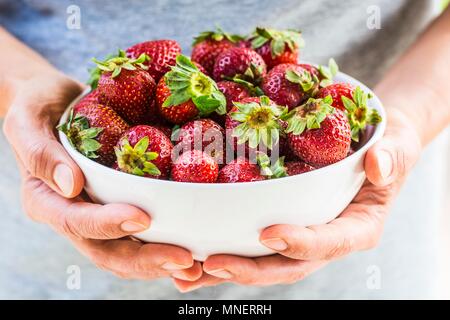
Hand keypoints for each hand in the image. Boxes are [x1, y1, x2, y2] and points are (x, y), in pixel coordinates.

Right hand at [3, 72, 201, 280]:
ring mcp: (97, 214)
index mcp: (46, 200)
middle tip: (183, 260)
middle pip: (107, 251)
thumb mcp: (27, 119)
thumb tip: (71, 185)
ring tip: (193, 264)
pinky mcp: (116, 206)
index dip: (108, 225)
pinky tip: (191, 246)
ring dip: (158, 261)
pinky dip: (163, 243)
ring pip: (126, 251)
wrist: (54, 104)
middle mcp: (73, 215)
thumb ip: (40, 152)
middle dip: (145, 259)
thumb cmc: (37, 106)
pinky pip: (139, 233)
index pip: (76, 222)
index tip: (142, 219)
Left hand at [174, 109, 421, 291]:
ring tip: (186, 271)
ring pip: (262, 262)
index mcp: (356, 228)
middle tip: (212, 264)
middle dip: (250, 269)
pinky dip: (222, 250)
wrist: (368, 147)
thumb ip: (392, 157)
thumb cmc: (384, 147)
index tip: (269, 235)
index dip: (301, 243)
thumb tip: (378, 165)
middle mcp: (324, 241)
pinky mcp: (281, 228)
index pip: (329, 243)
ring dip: (225, 270)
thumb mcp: (398, 146)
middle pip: (287, 265)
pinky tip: (189, 254)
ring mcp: (300, 238)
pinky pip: (250, 245)